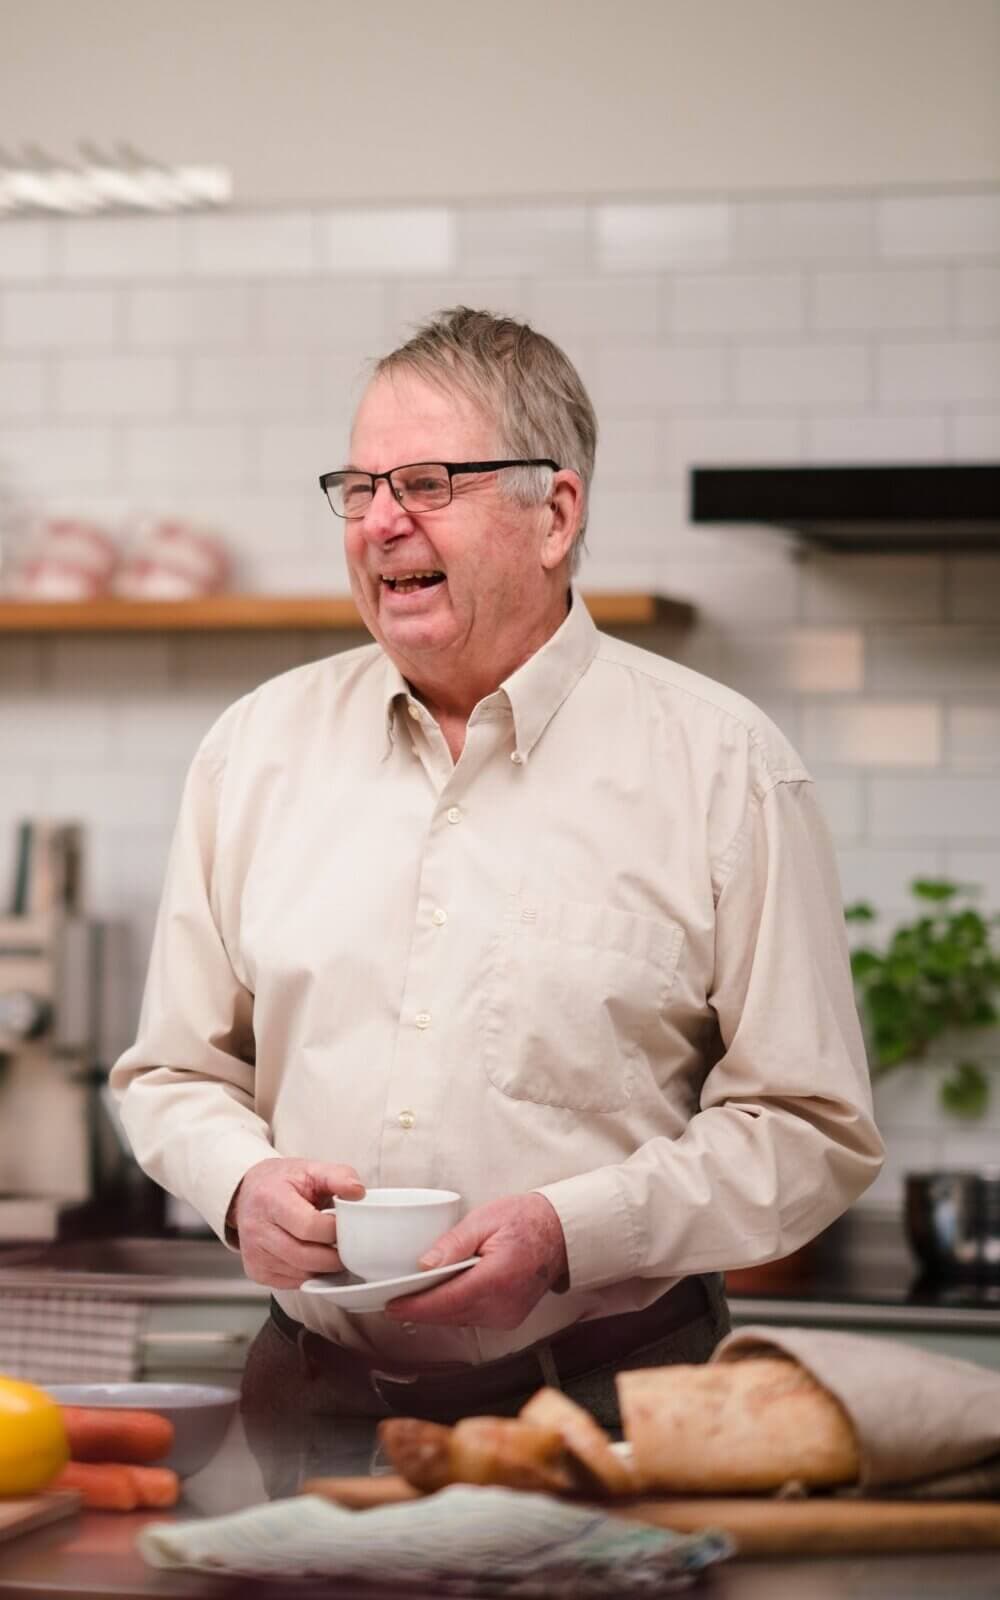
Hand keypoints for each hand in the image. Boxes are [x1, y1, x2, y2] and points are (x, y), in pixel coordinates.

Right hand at [230, 1158, 364, 1287]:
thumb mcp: (310, 1169)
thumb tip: (358, 1192)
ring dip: (325, 1268)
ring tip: (334, 1251)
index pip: (309, 1226)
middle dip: (334, 1256)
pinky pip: (293, 1283)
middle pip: (305, 1256)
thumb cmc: (282, 1182)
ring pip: (301, 1274)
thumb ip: (339, 1176)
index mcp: (271, 1199)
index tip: (347, 1225)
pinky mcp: (256, 1272)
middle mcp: (257, 1230)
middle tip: (350, 1246)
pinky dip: (311, 1275)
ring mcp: (254, 1254)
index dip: (334, 1230)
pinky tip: (317, 1259)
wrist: (247, 1193)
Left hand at [384, 1192, 567, 1330]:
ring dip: (435, 1311)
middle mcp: (502, 1304)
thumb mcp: (486, 1219)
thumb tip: (424, 1265)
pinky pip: (472, 1319)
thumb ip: (454, 1243)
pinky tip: (440, 1297)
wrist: (560, 1233)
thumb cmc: (525, 1220)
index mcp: (497, 1278)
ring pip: (459, 1320)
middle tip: (391, 1300)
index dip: (416, 1307)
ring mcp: (507, 1315)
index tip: (391, 1306)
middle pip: (449, 1315)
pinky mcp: (508, 1318)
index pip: (447, 1301)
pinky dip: (453, 1310)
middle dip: (419, 1310)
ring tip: (410, 1297)